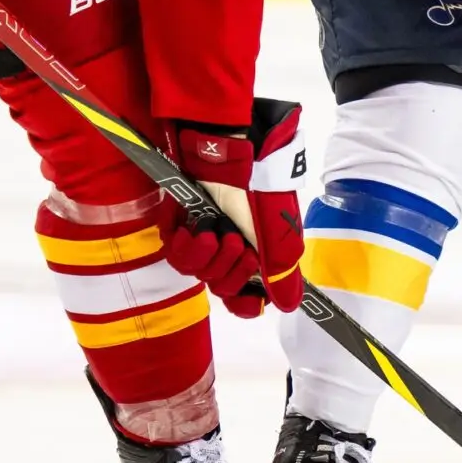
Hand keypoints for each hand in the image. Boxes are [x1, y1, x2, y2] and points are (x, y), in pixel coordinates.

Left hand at [159, 98, 306, 316]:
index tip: (249, 299)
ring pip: (196, 273)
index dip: (244, 301)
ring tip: (216, 234)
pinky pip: (174, 252)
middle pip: (220, 287)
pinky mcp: (179, 224)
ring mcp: (202, 237)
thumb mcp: (279, 236)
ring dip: (208, 257)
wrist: (233, 158)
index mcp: (252, 254)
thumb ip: (281, 272)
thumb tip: (288, 304)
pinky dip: (185, 244)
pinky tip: (195, 229)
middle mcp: (226, 249)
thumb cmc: (260, 195)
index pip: (243, 296)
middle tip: (236, 244)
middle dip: (229, 271)